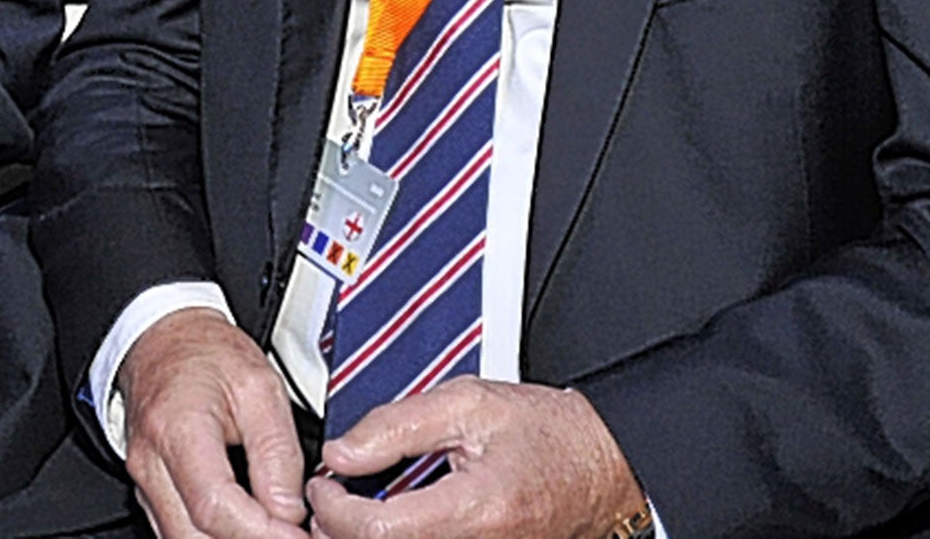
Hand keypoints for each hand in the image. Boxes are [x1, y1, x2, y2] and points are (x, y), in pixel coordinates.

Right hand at [117, 307, 306, 537]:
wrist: (166, 337)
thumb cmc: (207, 354)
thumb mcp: (260, 387)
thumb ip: (277, 453)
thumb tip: (289, 512)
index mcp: (178, 430)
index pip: (215, 507)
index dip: (262, 532)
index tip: (298, 533)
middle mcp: (150, 464)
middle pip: (194, 538)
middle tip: (293, 535)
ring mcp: (144, 481)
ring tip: (274, 530)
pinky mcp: (149, 492)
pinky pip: (179, 532)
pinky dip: (214, 537)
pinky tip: (248, 527)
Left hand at [308, 378, 645, 537]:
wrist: (604, 466)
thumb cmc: (550, 435)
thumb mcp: (469, 403)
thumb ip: (397, 424)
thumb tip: (343, 452)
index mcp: (475, 508)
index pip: (377, 530)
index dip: (334, 507)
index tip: (325, 481)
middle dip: (341, 527)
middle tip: (333, 492)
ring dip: (366, 536)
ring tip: (358, 504)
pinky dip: (397, 538)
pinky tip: (391, 518)